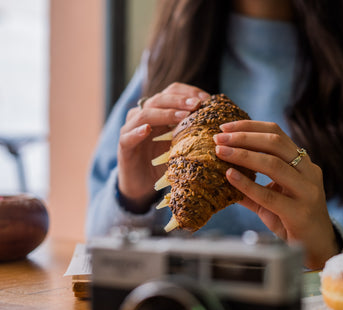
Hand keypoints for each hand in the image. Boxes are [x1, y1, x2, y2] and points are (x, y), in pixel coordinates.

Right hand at [117, 82, 209, 209]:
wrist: (142, 185)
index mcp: (159, 111)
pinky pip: (128, 136)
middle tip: (197, 104)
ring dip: (165, 113)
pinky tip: (147, 130)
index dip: (188, 92)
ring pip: (145, 114)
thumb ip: (192, 130)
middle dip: (180, 100)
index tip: (206, 99)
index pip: (171, 91)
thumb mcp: (181, 144)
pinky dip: (137, 132)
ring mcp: (131, 129)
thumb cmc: (163, 162)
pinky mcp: (123, 146)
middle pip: (159, 99)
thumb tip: (219, 121)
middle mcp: (143, 115)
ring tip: (182, 116)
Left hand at [213, 120, 340, 268]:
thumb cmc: (293, 220)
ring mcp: (307, 191)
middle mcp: (308, 172)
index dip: (250, 127)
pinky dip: (247, 184)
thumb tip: (222, 174)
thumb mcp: (272, 198)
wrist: (317, 248)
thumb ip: (250, 186)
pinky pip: (269, 195)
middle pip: (275, 143)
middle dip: (244, 137)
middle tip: (219, 137)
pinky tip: (230, 176)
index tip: (226, 127)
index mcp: (303, 164)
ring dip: (243, 155)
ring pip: (273, 164)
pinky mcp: (300, 213)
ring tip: (221, 152)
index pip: (276, 134)